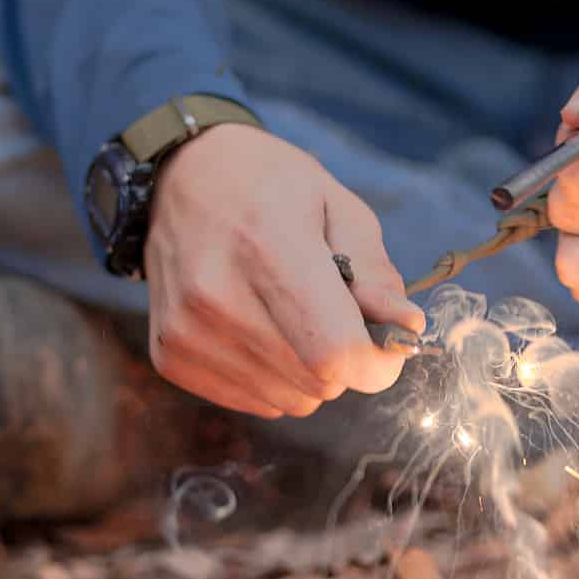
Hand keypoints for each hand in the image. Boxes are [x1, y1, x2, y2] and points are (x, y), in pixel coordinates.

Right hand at [144, 124, 423, 417]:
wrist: (183, 176)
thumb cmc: (271, 186)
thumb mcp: (338, 207)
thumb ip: (376, 275)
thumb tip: (407, 328)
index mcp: (267, 247)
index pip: (335, 353)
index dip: (377, 363)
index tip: (385, 344)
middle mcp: (216, 295)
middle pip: (318, 382)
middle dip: (343, 358)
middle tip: (331, 311)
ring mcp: (187, 331)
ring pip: (290, 401)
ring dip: (307, 370)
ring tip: (288, 313)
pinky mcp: (170, 355)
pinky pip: (256, 401)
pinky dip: (272, 375)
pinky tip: (258, 326)